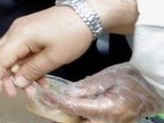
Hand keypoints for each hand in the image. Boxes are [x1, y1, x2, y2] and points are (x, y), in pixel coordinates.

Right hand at [0, 6, 94, 95]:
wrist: (86, 13)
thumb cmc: (72, 35)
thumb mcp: (55, 57)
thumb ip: (33, 70)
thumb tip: (17, 82)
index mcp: (20, 35)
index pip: (0, 58)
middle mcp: (15, 30)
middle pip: (1, 55)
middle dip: (4, 75)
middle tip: (13, 93)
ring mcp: (22, 28)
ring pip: (11, 53)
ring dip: (18, 71)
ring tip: (31, 88)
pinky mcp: (30, 29)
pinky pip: (21, 48)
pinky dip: (25, 63)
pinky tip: (38, 75)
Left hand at [39, 63, 163, 122]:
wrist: (151, 88)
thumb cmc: (131, 79)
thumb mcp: (108, 77)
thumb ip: (86, 87)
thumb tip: (65, 94)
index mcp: (108, 109)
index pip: (75, 108)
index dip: (57, 103)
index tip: (44, 95)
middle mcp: (108, 122)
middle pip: (75, 121)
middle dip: (59, 112)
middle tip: (45, 99)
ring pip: (80, 122)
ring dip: (66, 114)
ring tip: (53, 101)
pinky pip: (87, 121)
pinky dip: (76, 115)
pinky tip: (68, 105)